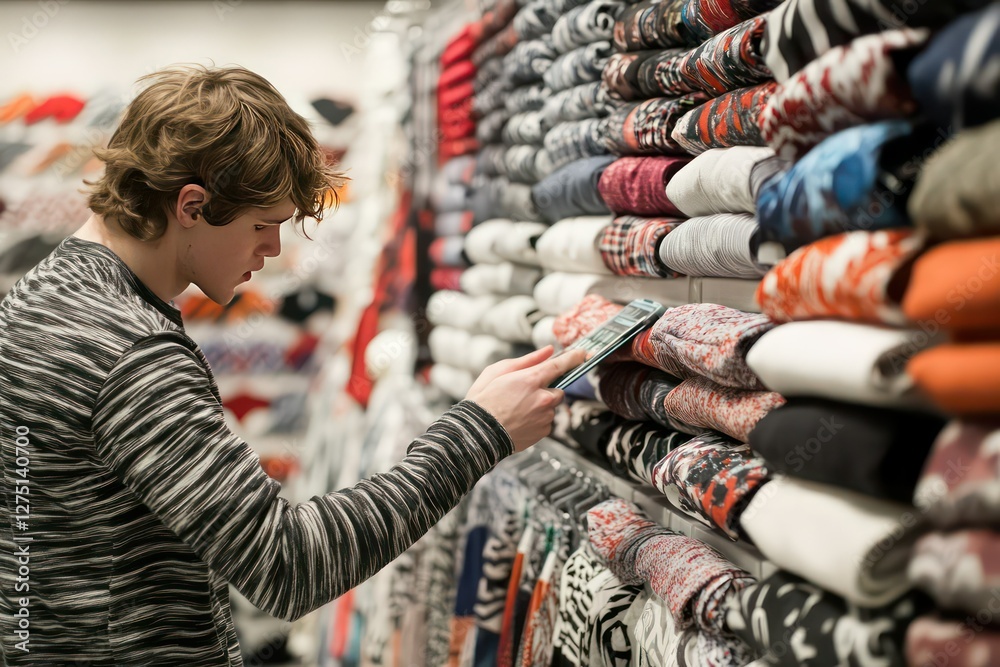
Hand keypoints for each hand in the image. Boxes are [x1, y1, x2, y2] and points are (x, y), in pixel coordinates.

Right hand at [465, 346, 588, 452]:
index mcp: (531, 379)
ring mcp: (545, 416)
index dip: (573, 358)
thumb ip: (528, 360)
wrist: (477, 433)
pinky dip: (538, 419)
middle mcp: (543, 398)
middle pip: (558, 389)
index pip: (560, 365)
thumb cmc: (484, 399)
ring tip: (518, 410)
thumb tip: (549, 351)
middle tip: (525, 394)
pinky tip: (520, 420)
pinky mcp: (544, 431)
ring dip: (541, 405)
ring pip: (551, 406)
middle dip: (547, 389)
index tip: (582, 354)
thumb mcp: (498, 371)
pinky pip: (547, 421)